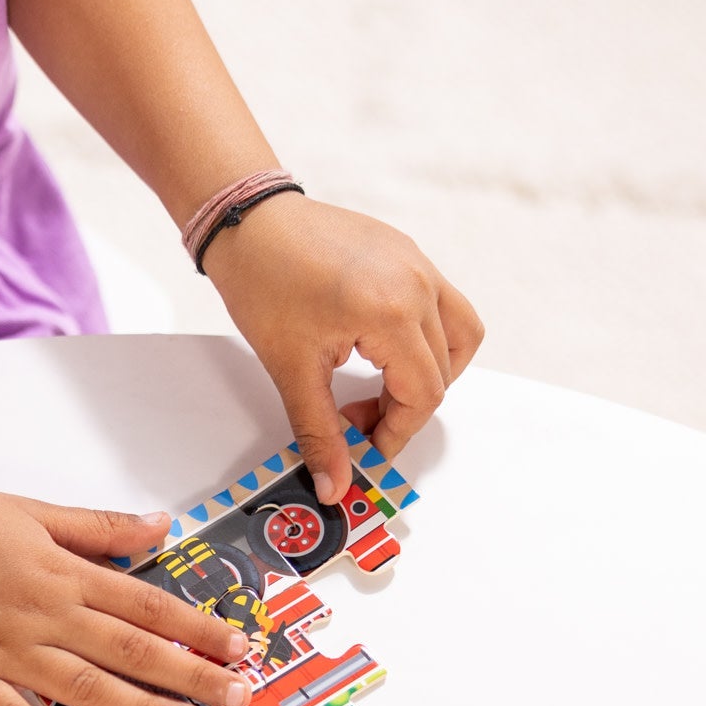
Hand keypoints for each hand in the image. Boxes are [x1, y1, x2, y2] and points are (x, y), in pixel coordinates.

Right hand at [0, 483, 253, 705]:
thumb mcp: (32, 511)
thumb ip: (99, 528)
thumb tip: (160, 525)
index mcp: (61, 573)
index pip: (146, 605)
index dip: (198, 627)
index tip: (240, 645)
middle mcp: (42, 615)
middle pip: (130, 651)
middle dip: (190, 674)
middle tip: (236, 695)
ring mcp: (4, 652)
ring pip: (83, 687)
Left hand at [205, 192, 483, 500]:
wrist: (247, 221)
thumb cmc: (262, 281)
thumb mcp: (290, 369)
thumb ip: (319, 432)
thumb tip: (334, 484)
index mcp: (392, 311)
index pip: (424, 394)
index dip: (396, 433)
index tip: (365, 448)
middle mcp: (417, 283)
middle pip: (442, 372)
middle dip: (403, 408)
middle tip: (355, 419)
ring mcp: (418, 263)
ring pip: (458, 336)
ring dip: (429, 372)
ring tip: (380, 386)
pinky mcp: (408, 253)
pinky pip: (441, 305)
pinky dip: (422, 338)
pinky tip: (377, 349)